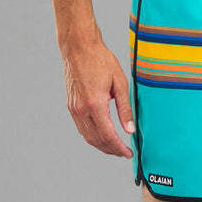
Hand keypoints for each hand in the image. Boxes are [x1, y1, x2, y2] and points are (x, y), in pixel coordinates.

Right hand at [62, 36, 134, 156]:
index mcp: (95, 104)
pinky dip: (92, 136)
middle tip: (124, 152)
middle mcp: (81, 109)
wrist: (79, 48)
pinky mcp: (71, 106)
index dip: (119, 148)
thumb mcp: (119, 82)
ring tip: (115, 146)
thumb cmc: (100, 60)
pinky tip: (102, 135)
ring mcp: (74, 109)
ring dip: (101, 145)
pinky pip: (81, 128)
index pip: (108, 136)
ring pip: (87, 136)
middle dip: (111, 150)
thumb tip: (130, 129)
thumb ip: (125, 108)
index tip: (128, 153)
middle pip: (96, 140)